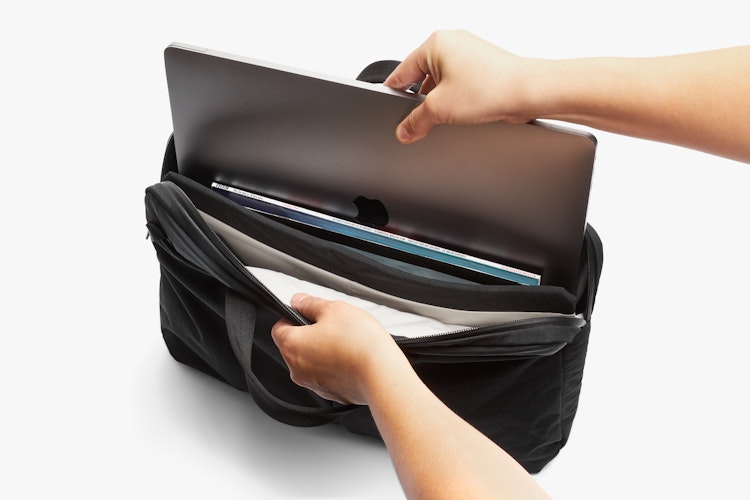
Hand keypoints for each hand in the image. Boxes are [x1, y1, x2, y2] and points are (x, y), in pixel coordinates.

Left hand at [270, 293, 406, 404]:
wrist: (381, 373)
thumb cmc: (358, 342)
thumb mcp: (334, 310)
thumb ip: (311, 304)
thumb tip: (298, 301)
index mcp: (292, 346)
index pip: (279, 328)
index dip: (292, 317)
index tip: (308, 313)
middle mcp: (297, 369)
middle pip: (295, 346)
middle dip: (310, 334)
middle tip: (333, 325)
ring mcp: (313, 384)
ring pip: (311, 361)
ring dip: (323, 350)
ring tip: (346, 341)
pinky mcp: (331, 393)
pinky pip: (327, 375)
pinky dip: (335, 366)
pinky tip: (352, 357)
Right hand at [383, 29, 537, 142]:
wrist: (528, 91)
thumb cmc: (491, 87)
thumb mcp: (440, 109)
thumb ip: (415, 121)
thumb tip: (405, 130)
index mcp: (436, 43)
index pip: (402, 71)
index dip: (394, 94)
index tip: (390, 110)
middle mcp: (453, 42)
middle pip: (422, 77)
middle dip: (421, 101)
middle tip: (421, 121)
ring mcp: (469, 53)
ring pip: (442, 82)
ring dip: (441, 101)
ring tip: (451, 115)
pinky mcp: (483, 66)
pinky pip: (459, 83)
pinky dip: (457, 99)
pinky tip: (465, 112)